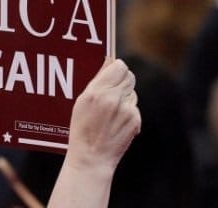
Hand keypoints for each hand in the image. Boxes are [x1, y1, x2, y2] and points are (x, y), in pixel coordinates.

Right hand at [65, 58, 140, 174]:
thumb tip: (109, 61)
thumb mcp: (82, 102)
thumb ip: (97, 81)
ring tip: (111, 112)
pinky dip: (128, 112)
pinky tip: (116, 122)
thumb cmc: (82, 129)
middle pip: (130, 76)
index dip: (117, 68)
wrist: (92, 157)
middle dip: (122, 81)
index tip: (113, 72)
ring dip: (125, 98)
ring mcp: (126, 110)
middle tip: (113, 91)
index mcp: (97, 92)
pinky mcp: (135, 120)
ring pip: (132, 93)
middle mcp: (113, 99)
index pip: (119, 66)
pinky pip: (135, 108)